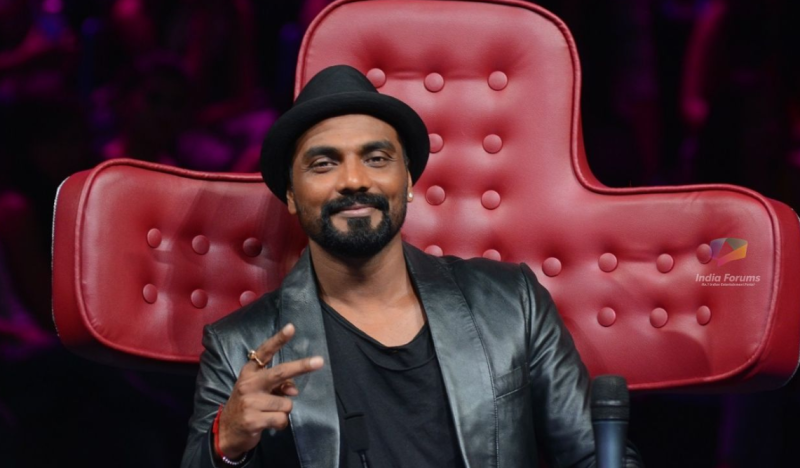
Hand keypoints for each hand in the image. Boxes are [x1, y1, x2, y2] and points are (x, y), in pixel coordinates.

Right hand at [218, 324, 323, 458]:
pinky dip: (280, 424)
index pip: (264, 352)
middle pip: (281, 372)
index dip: (278, 340)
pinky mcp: (253, 420)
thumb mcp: (258, 391)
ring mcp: (250, 402)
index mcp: (249, 372)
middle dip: (302, 366)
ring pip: (287, 402)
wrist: (226, 432)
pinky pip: (282, 419)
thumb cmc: (247, 406)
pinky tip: (268, 424)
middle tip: (320, 361)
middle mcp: (248, 384)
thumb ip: (278, 385)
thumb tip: (294, 391)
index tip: (291, 327)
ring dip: (283, 410)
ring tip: (269, 413)